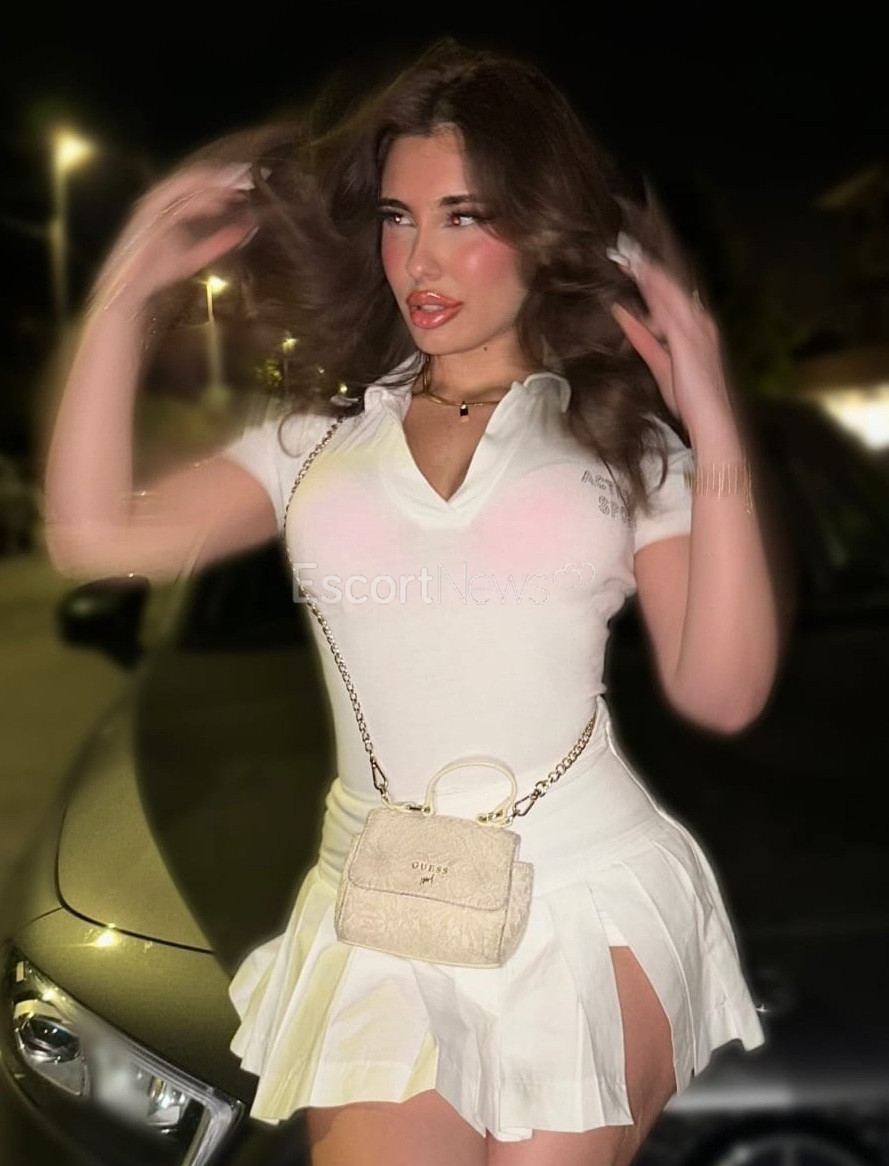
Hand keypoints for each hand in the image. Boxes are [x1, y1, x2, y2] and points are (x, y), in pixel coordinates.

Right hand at [87, 162, 258, 318]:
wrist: (131, 288)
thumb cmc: (158, 269)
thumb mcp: (195, 256)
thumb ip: (217, 243)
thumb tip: (244, 231)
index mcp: (169, 203)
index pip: (198, 181)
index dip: (222, 176)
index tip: (247, 178)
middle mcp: (160, 199)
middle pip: (193, 177)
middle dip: (220, 173)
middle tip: (246, 175)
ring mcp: (153, 206)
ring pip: (185, 185)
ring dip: (211, 183)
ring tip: (235, 185)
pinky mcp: (149, 218)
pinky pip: (176, 206)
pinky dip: (198, 204)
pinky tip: (218, 206)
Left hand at [607, 233, 731, 430]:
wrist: (712, 419)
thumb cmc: (690, 397)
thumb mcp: (660, 363)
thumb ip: (643, 338)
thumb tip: (623, 316)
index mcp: (697, 328)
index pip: (671, 296)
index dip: (651, 278)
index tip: (633, 263)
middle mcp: (699, 322)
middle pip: (670, 287)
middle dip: (647, 267)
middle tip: (624, 248)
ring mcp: (695, 329)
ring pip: (668, 292)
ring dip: (647, 272)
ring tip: (626, 255)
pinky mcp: (687, 339)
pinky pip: (666, 308)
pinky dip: (652, 290)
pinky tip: (638, 278)